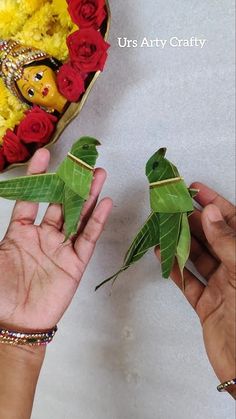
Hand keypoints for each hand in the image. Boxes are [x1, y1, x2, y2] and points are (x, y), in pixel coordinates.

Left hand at [0, 148, 112, 331]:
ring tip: (99, 175)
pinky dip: (97, 221)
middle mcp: (44, 236)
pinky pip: (88, 238)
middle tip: (83, 163)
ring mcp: (61, 248)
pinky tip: (105, 204)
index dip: (38, 176)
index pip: (32, 197)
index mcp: (21, 231)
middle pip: (61, 203)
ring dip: (89, 196)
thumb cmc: (1, 292)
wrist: (17, 323)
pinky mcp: (75, 263)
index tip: (45, 154)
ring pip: (79, 216)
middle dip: (72, 183)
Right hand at [156, 182, 235, 396]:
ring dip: (180, 241)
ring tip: (163, 225)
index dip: (214, 203)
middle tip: (171, 206)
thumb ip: (226, 242)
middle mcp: (235, 268)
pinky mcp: (206, 303)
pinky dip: (174, 268)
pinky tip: (163, 254)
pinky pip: (187, 281)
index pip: (231, 222)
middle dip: (191, 220)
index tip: (195, 190)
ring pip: (197, 257)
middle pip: (211, 237)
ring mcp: (221, 286)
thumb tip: (210, 212)